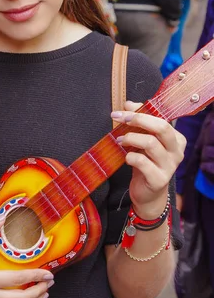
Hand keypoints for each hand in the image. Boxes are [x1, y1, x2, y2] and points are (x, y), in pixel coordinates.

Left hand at [111, 101, 185, 218]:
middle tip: (121, 119)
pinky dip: (131, 156)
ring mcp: (170, 166)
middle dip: (139, 120)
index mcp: (176, 139)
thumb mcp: (144, 139)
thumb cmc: (146, 162)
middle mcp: (177, 151)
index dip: (141, 112)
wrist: (147, 193)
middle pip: (162, 128)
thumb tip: (128, 104)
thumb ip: (139, 121)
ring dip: (131, 138)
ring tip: (121, 140)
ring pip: (151, 143)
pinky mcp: (159, 179)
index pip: (162, 119)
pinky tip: (126, 157)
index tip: (123, 110)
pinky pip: (143, 162)